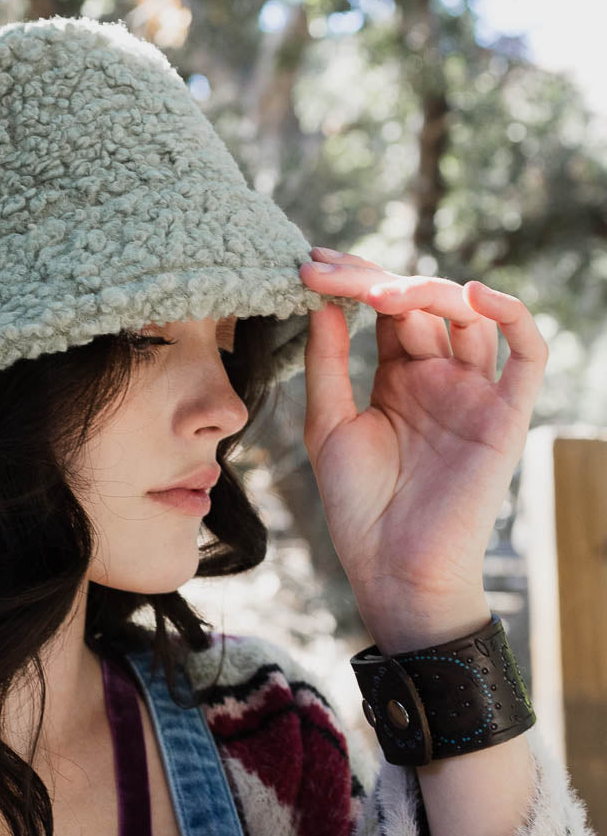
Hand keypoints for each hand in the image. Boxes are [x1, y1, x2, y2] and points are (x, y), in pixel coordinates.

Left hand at [297, 246, 547, 653]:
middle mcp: (441, 378)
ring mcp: (475, 393)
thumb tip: (323, 303)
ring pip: (470, 316)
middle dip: (376, 278)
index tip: (309, 265)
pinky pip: (527, 352)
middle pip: (423, 303)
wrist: (394, 570)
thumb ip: (328, 364)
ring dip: (430, 290)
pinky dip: (510, 315)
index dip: (353, 282)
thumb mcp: (328, 427)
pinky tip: (470, 296)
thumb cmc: (359, 509)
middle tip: (328, 269)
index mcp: (400, 378)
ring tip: (381, 290)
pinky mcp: (507, 414)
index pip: (386, 310)